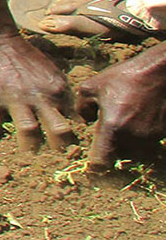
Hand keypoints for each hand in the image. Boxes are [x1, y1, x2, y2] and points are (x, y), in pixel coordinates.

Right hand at [0, 34, 73, 149]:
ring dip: (29, 147)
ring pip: (28, 131)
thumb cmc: (25, 56)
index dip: (74, 136)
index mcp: (57, 89)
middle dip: (59, 147)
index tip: (71, 147)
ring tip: (27, 153)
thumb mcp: (51, 71)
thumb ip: (60, 93)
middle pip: (58, 130)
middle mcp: (39, 95)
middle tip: (55, 157)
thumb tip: (70, 116)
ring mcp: (14, 98)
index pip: (73, 120)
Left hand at [76, 48, 165, 170]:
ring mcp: (151, 136)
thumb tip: (86, 122)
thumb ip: (82, 108)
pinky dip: (141, 140)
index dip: (95, 167)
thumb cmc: (124, 77)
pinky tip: (136, 122)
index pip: (101, 161)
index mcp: (112, 127)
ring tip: (122, 127)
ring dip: (127, 147)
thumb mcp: (91, 87)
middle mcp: (133, 136)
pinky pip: (148, 145)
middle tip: (107, 139)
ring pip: (135, 153)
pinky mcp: (163, 133)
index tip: (91, 167)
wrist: (159, 72)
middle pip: (118, 158)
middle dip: (112, 152)